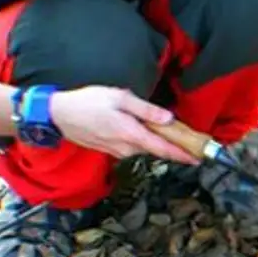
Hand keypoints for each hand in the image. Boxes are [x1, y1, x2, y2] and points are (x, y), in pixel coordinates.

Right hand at [46, 86, 193, 161]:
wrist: (59, 115)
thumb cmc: (88, 102)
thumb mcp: (120, 98)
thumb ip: (146, 110)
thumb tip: (168, 119)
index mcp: (131, 134)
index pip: (163, 149)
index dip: (183, 155)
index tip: (198, 158)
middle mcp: (126, 148)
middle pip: (156, 149)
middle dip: (172, 145)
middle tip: (188, 137)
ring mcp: (117, 151)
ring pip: (144, 148)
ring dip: (155, 141)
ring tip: (165, 130)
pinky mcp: (110, 150)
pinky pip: (131, 147)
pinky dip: (141, 140)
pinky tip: (140, 128)